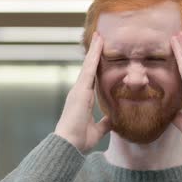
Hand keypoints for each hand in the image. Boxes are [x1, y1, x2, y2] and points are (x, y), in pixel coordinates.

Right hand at [55, 32, 110, 152]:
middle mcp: (80, 92)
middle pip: (89, 68)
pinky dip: (94, 55)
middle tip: (100, 38)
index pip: (92, 79)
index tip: (101, 55)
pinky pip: (89, 68)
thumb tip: (112, 119)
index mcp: (83, 100)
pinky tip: (99, 44)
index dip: (97, 67)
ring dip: (94, 50)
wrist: (69, 145)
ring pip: (88, 65)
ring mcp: (79, 90)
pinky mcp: (80, 90)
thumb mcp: (97, 130)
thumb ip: (104, 123)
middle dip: (94, 54)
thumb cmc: (79, 140)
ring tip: (100, 35)